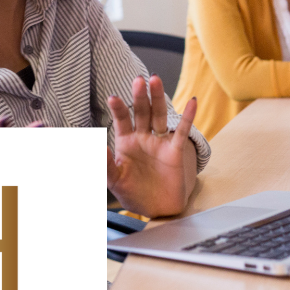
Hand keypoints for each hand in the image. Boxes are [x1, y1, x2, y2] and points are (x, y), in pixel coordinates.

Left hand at [106, 75, 197, 217]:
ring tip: (156, 80)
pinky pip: (182, 132)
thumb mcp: (114, 180)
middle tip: (138, 80)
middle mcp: (142, 137)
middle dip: (140, 96)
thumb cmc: (133, 193)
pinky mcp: (175, 151)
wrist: (156, 209)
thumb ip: (105, 164)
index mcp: (125, 142)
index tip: (113, 98)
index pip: (121, 120)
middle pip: (141, 112)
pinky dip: (188, 117)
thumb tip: (97, 147)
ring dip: (158, 98)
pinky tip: (192, 102)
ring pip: (159, 115)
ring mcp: (159, 142)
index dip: (118, 109)